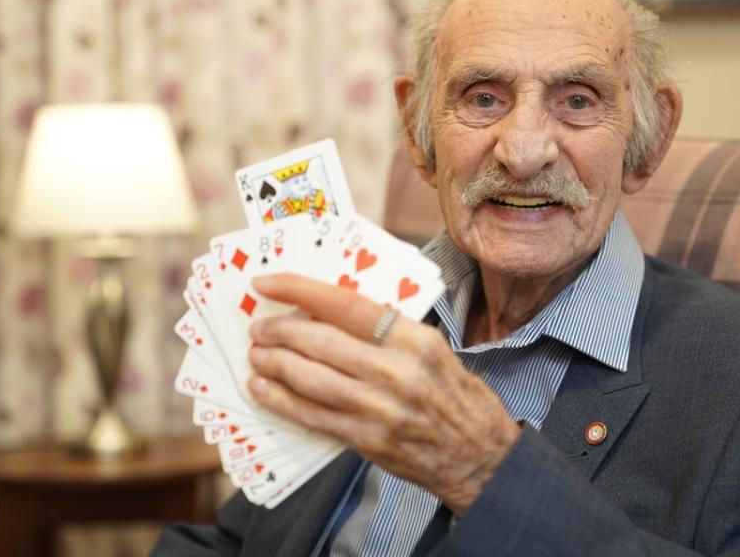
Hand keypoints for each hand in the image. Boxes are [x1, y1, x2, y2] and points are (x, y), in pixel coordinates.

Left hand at [246, 273, 520, 514]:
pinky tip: (264, 390)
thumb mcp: (434, 351)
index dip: (300, 290)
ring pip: (310, 378)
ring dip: (274, 364)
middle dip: (280, 330)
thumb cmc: (458, 398)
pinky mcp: (368, 440)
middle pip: (321, 340)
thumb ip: (389, 333)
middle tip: (259, 327)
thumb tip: (331, 314)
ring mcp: (380, 408)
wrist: (481, 456)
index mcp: (415, 339)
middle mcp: (397, 370)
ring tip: (257, 355)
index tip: (268, 282)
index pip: (346, 304)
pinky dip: (281, 401)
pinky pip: (313, 415)